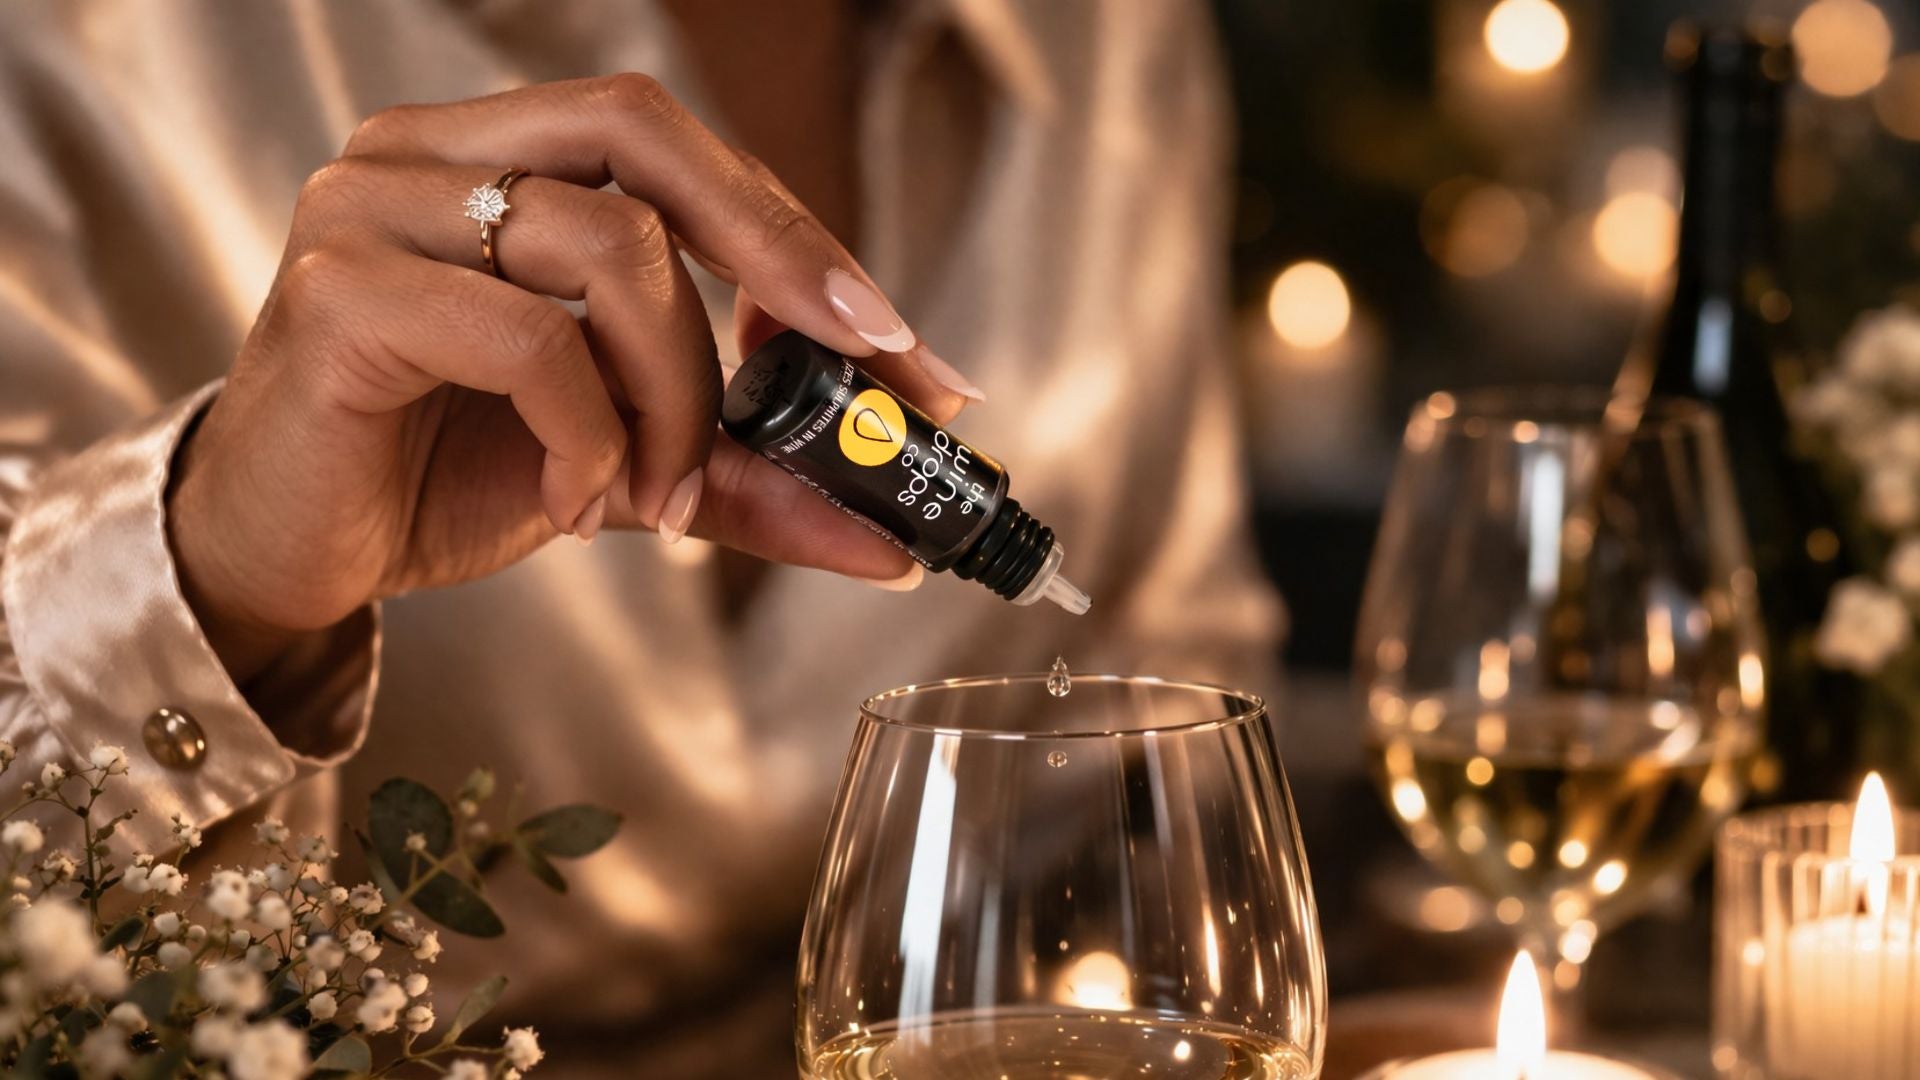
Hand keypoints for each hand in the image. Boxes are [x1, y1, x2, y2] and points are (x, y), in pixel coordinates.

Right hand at [167, 75, 976, 679]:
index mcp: (497, 153)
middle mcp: (429, 151)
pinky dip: (592, 436)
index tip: (904, 350)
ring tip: (666, 494)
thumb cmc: (441, 474)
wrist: (287, 553)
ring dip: (677, 394)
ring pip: (605, 249)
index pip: (677, 147)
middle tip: (866, 368)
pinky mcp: (341, 294)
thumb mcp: (623, 464)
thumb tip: (890, 535)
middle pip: (646, 138)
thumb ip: (743, 476)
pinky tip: (580, 504)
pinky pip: (531, 340)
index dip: (800, 235)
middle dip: (780, 255)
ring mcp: (374, 208)